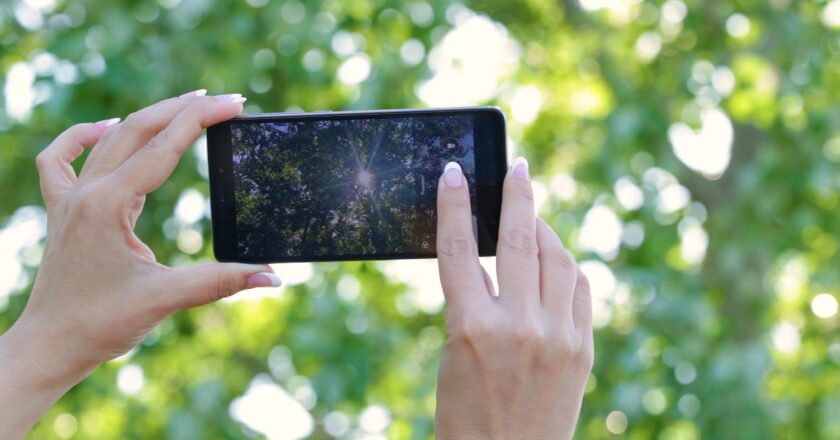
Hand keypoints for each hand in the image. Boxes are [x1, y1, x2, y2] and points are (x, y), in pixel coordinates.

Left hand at [0, 91, 280, 438]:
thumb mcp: (165, 299)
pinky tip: (103, 129)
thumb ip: (221, 282)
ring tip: (186, 103)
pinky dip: (81, 137)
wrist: (52, 344)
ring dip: (150, 117)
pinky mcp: (63, 210)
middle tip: (224, 100)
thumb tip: (271, 277)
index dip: (202, 120)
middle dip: (184, 109)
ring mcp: (71, 198)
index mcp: (109, 205)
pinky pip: (61, 160)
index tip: (234, 104)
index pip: (163, 148)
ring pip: (110, 139)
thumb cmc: (101, 324)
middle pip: (137, 130)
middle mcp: (87, 193)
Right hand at [434, 158, 593, 438]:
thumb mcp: (453, 354)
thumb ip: (471, 304)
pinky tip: (556, 261)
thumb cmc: (466, 415)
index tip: (454, 172)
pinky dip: (567, 268)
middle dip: (517, 195)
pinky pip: (579, 289)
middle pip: (520, 240)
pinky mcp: (583, 350)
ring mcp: (557, 337)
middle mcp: (519, 327)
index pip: (458, 248)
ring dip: (546, 230)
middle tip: (518, 167)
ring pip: (558, 259)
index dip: (454, 204)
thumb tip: (486, 259)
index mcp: (471, 329)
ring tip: (534, 217)